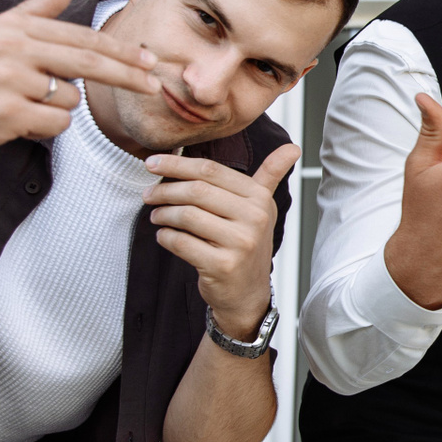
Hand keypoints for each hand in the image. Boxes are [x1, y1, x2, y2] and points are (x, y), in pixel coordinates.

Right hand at [0, 0, 158, 159]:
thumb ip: (30, 14)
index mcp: (12, 28)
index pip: (80, 37)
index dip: (119, 51)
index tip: (147, 59)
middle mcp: (12, 49)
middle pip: (88, 62)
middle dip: (126, 74)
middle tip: (153, 82)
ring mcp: (8, 81)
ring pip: (69, 99)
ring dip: (56, 109)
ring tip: (20, 107)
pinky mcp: (5, 114)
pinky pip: (54, 124)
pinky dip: (43, 128)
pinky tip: (15, 124)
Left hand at [145, 143, 297, 338]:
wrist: (247, 293)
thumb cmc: (246, 244)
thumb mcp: (260, 208)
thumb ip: (270, 175)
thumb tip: (293, 147)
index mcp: (259, 198)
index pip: (211, 170)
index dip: (177, 164)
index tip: (152, 164)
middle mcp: (254, 218)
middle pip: (197, 191)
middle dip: (165, 190)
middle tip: (148, 194)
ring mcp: (240, 243)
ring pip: (186, 216)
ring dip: (162, 214)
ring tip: (156, 216)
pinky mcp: (222, 266)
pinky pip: (181, 242)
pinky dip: (165, 237)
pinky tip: (164, 236)